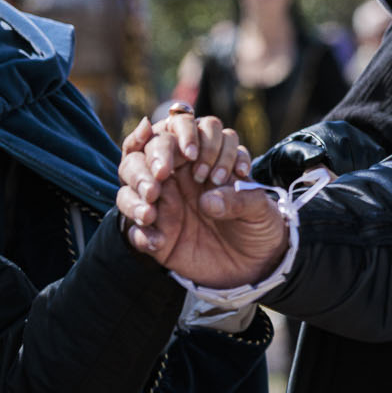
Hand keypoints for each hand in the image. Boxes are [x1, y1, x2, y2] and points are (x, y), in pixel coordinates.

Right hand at [116, 110, 289, 288]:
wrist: (256, 264)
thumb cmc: (258, 226)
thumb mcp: (261, 210)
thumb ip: (241, 199)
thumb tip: (207, 200)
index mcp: (204, 160)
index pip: (182, 127)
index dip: (185, 134)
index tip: (194, 156)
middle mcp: (178, 176)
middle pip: (147, 149)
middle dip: (152, 157)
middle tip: (163, 175)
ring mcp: (162, 203)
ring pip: (130, 183)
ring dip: (135, 190)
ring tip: (151, 212)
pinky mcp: (155, 234)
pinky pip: (134, 229)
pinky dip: (141, 234)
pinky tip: (158, 241)